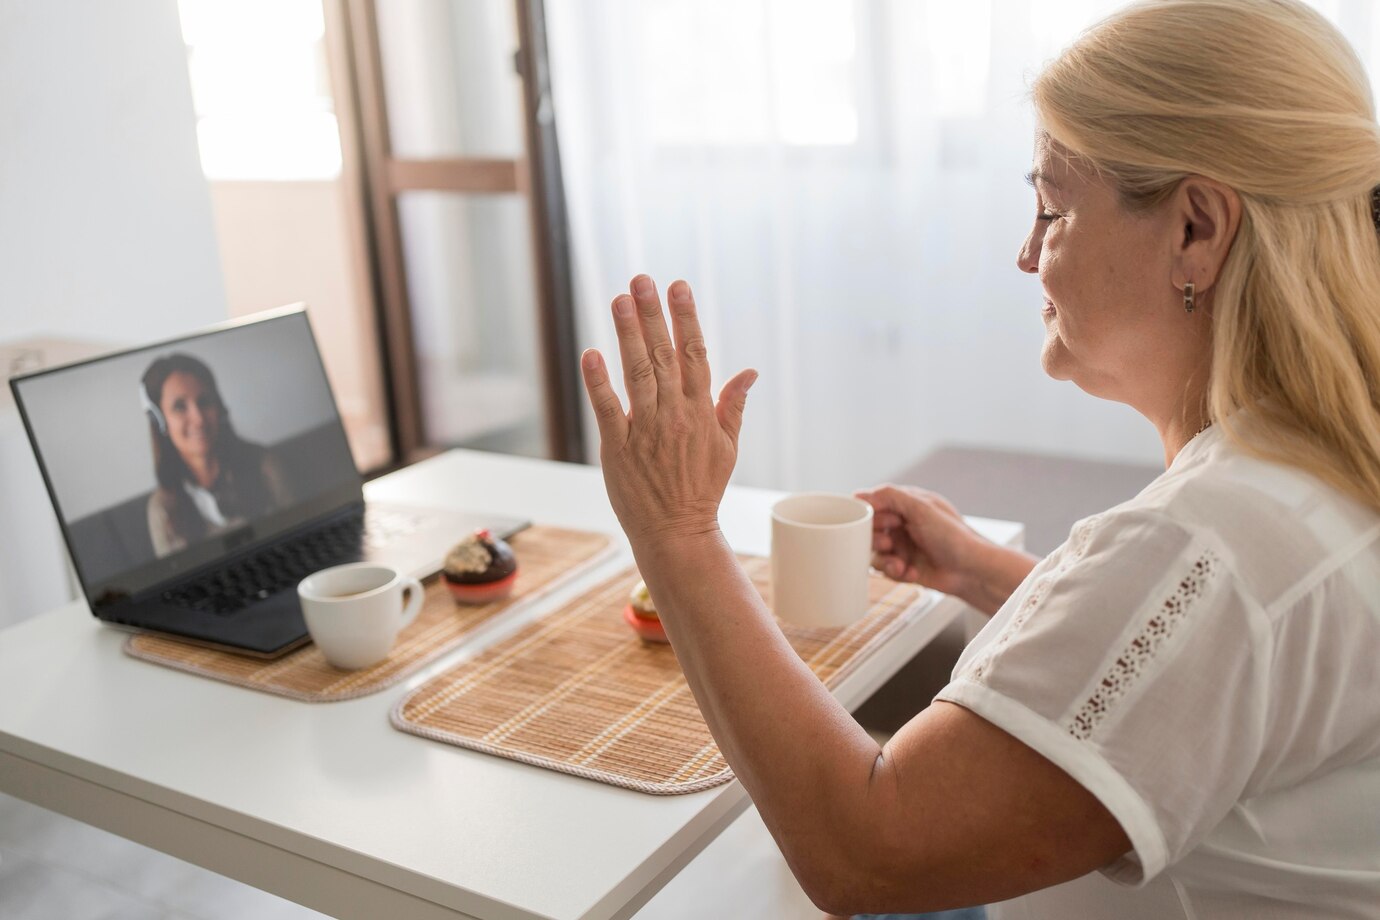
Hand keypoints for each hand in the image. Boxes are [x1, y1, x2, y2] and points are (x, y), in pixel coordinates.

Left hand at [580, 275, 757, 547]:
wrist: (677, 533)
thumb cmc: (702, 489)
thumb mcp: (728, 448)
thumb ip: (734, 405)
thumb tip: (749, 371)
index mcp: (702, 411)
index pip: (695, 354)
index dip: (686, 318)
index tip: (678, 287)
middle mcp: (675, 415)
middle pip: (663, 355)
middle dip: (653, 315)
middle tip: (642, 280)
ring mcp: (646, 430)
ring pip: (637, 374)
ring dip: (627, 335)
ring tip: (619, 300)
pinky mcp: (618, 448)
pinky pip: (608, 409)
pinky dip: (599, 382)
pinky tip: (592, 354)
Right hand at [854, 484, 988, 599]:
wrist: (972, 571)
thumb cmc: (955, 537)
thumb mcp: (922, 509)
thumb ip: (890, 497)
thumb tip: (860, 495)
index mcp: (905, 504)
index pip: (872, 504)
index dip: (870, 514)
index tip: (881, 522)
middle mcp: (901, 523)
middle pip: (868, 529)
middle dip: (875, 539)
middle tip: (888, 543)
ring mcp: (901, 545)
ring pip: (874, 552)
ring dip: (885, 560)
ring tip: (900, 564)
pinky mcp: (903, 566)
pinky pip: (885, 569)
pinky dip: (895, 572)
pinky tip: (911, 572)